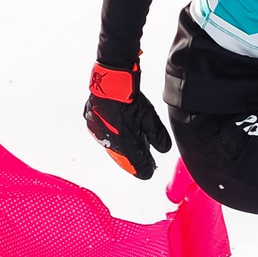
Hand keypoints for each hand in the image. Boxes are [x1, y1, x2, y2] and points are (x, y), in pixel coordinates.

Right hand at [84, 62, 172, 178]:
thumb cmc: (128, 100)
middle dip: (134, 162)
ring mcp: (99, 134)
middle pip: (123, 159)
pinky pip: (104, 136)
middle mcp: (109, 143)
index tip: (149, 173)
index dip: (144, 170)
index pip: (136, 165)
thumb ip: (157, 136)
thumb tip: (164, 149)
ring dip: (123, 150)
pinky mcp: (92, 124)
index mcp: (124, 145)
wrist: (110, 83)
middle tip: (144, 164)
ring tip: (133, 152)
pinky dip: (113, 138)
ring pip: (113, 148)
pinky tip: (120, 135)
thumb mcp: (149, 118)